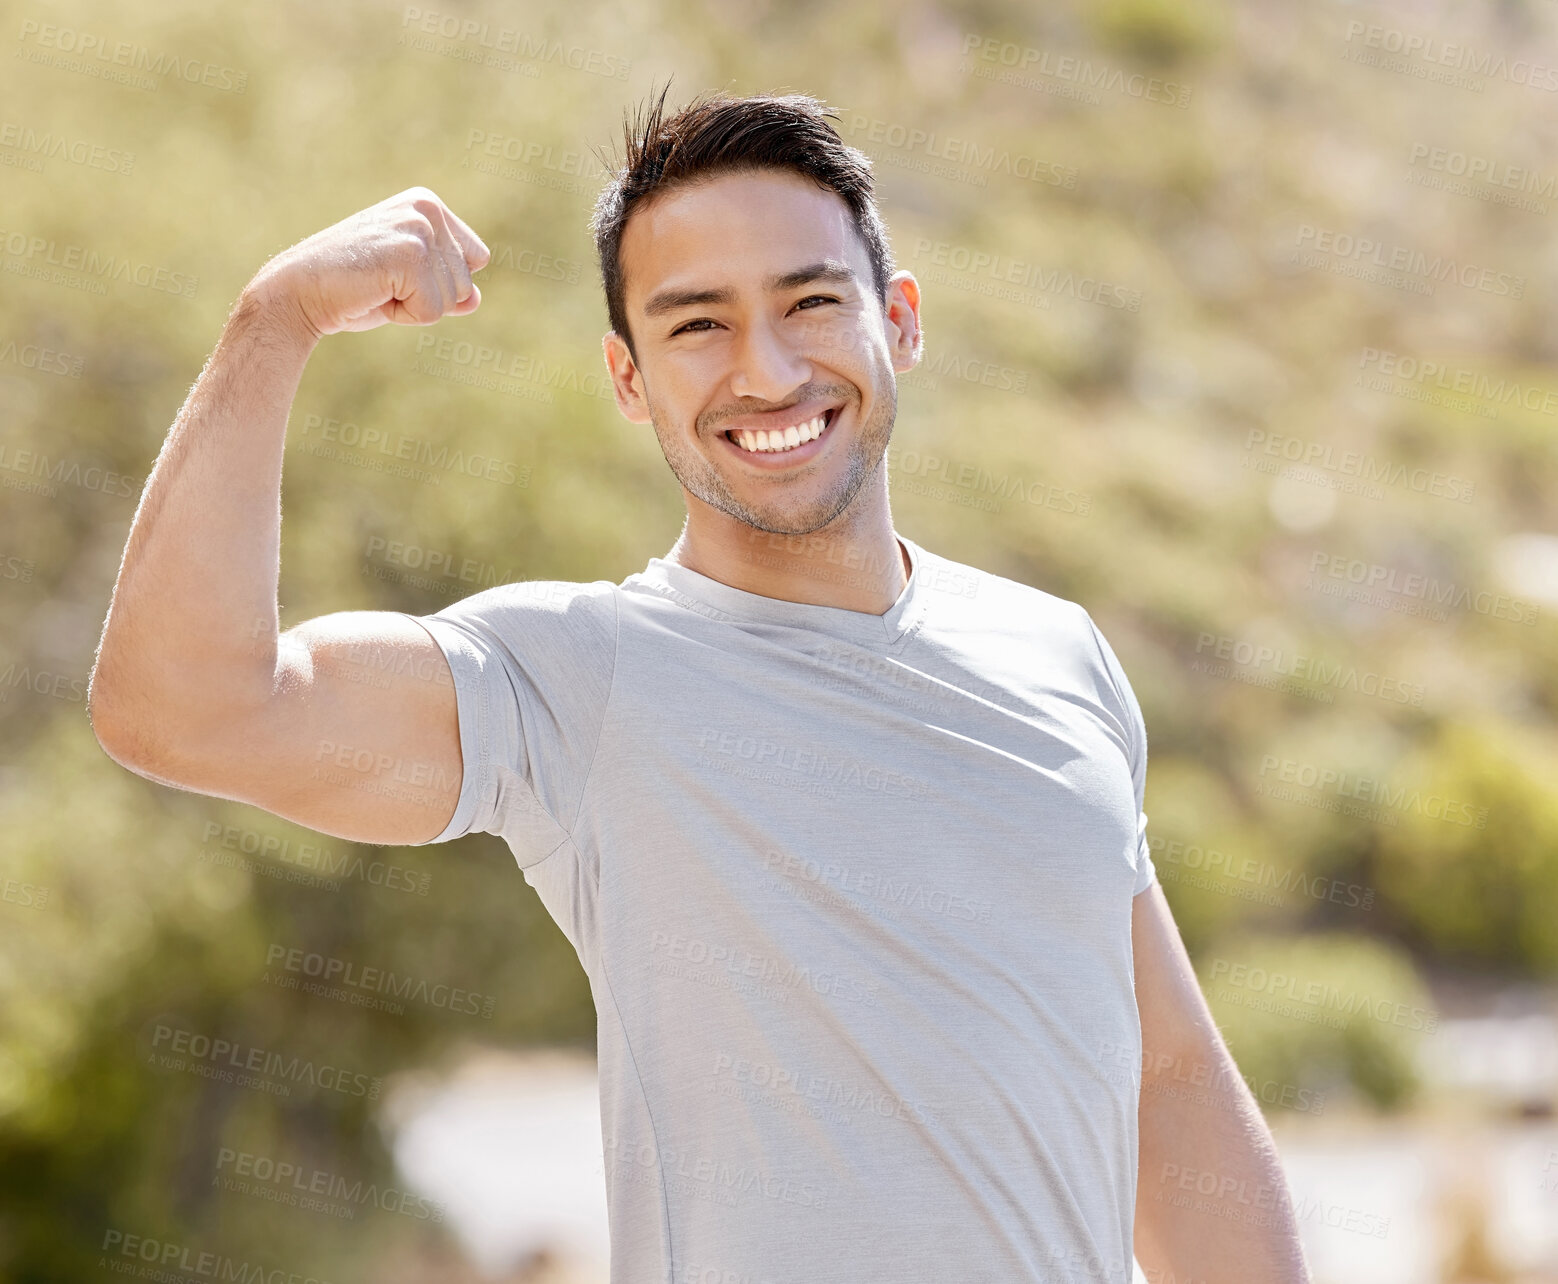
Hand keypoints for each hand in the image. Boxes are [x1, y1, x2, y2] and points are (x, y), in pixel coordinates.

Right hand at [249, 186, 490, 340]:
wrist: (297, 292)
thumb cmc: (351, 288)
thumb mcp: (407, 283)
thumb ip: (445, 286)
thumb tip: (476, 299)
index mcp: (428, 204)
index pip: (476, 259)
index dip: (439, 283)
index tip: (396, 274)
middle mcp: (427, 209)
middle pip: (467, 283)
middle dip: (428, 298)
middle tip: (382, 283)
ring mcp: (419, 230)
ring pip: (453, 299)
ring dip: (415, 307)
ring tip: (377, 287)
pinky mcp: (410, 256)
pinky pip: (433, 311)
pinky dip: (405, 316)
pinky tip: (374, 295)